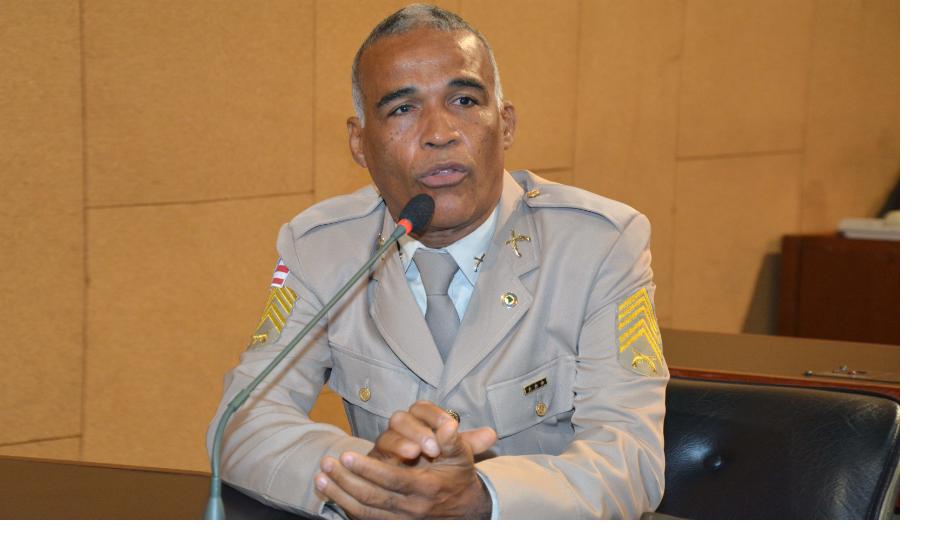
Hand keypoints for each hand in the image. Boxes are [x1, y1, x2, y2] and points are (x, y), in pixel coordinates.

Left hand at [315, 401, 496, 518]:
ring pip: (364, 511)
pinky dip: (346, 507)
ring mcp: (402, 521)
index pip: (392, 480)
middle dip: (346, 480)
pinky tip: (332, 494)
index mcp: (426, 489)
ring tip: (321, 477)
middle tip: (327, 462)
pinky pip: (366, 521)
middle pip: (372, 497)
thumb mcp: (461, 457)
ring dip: (340, 494)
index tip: (347, 454)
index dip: (368, 469)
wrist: (467, 510)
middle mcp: (412, 509)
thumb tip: (448, 425)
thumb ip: (452, 441)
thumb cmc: (459, 477)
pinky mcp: (395, 526)